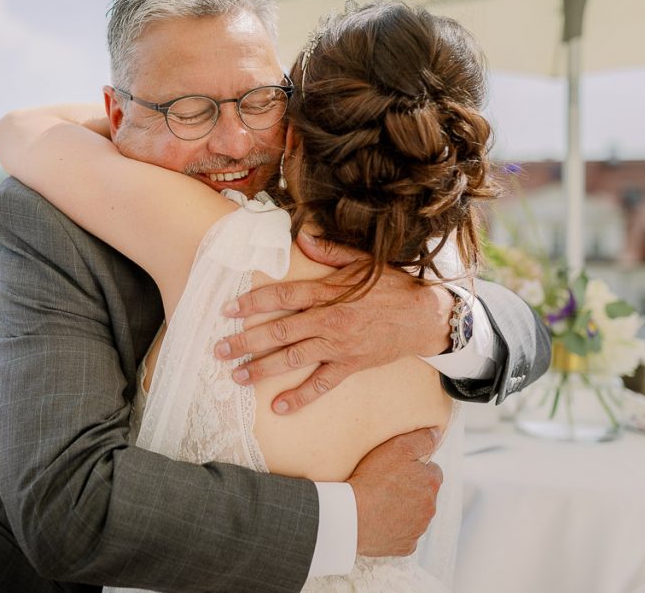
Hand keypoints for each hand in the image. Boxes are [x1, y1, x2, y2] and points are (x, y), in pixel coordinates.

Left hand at [217, 234, 452, 413]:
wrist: (425, 317)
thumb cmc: (392, 287)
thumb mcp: (362, 263)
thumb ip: (329, 252)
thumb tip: (303, 238)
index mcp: (329, 293)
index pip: (282, 296)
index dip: (253, 303)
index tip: (228, 310)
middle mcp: (329, 321)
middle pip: (279, 331)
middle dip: (246, 340)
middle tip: (219, 348)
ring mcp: (339, 346)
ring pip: (293, 359)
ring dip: (262, 368)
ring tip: (236, 376)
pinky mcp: (350, 365)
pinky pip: (322, 384)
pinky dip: (300, 397)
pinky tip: (279, 407)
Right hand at [347, 427, 442, 556]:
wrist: (352, 515)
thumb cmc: (372, 480)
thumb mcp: (397, 447)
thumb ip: (421, 439)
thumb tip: (436, 433)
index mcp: (431, 482)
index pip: (432, 471)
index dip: (415, 467)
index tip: (398, 468)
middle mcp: (430, 507)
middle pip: (425, 494)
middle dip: (411, 489)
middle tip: (386, 484)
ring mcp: (418, 529)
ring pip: (416, 515)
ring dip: (404, 509)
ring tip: (380, 502)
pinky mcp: (405, 545)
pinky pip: (404, 535)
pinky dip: (396, 529)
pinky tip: (380, 521)